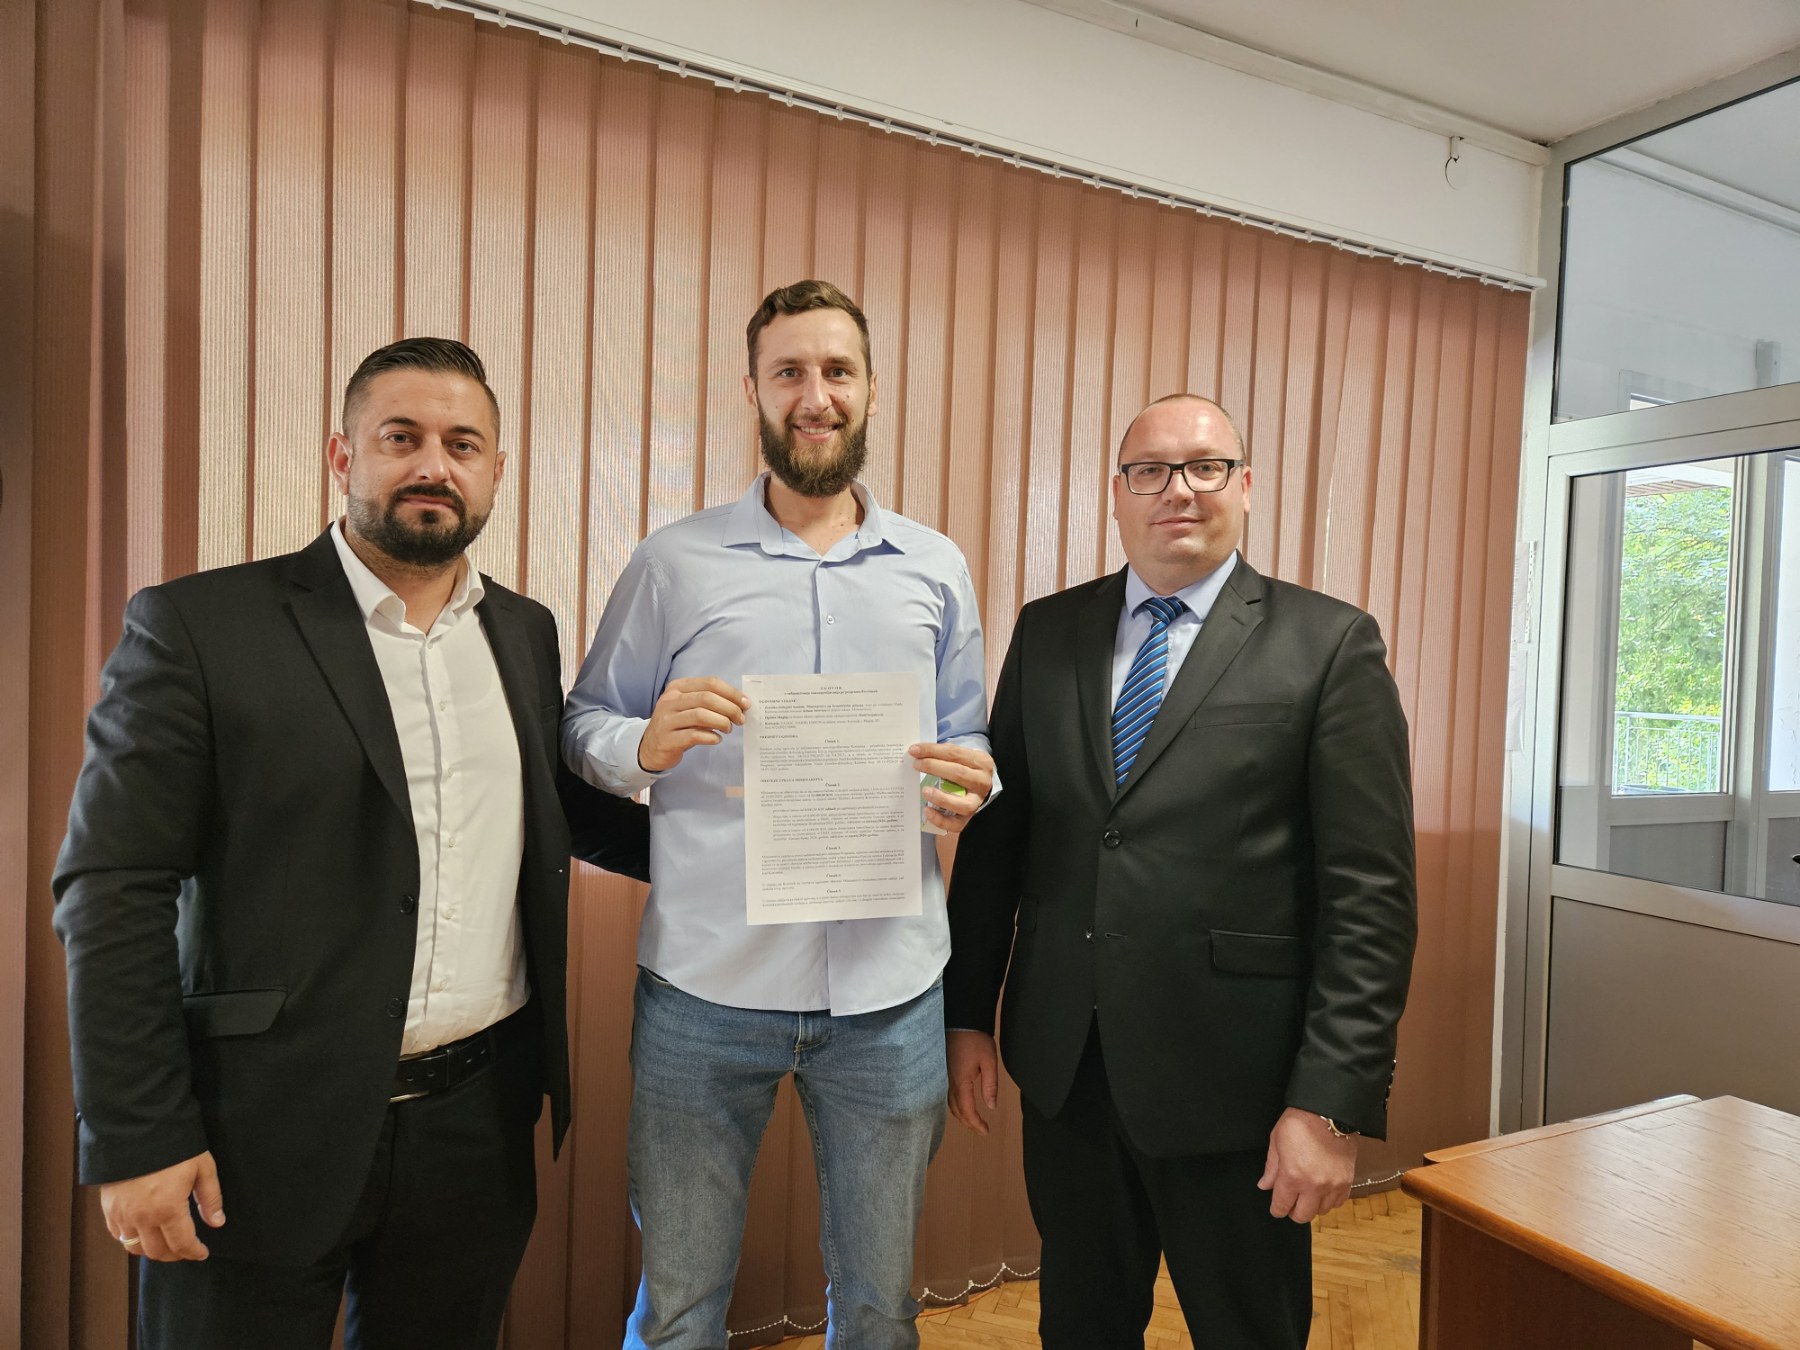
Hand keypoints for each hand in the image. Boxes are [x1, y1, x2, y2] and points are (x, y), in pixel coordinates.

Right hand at [101, 1150, 225, 1261]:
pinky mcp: (108, 1207)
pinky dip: (131, 1240)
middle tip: (186, 1249)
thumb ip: (210, 1198)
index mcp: (168, 1209)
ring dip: (152, 1251)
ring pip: (135, 1247)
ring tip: (166, 1244)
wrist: (136, 1128)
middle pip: (157, 1252)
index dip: (194, 1252)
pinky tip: (143, 1233)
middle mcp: (142, 1217)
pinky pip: (118, 1235)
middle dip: (174, 1255)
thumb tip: (217, 1223)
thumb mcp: (202, 1168)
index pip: (182, 1244)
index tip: (202, 1253)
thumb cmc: (175, 1146)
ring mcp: (122, 1214)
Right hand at [638, 677, 749, 771]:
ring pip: (701, 715)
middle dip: (730, 708)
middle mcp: (670, 701)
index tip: (745, 703)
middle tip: (740, 719)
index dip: (731, 692)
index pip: (710, 683)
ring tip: (728, 729)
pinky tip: (716, 739)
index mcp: (677, 687)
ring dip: (722, 722)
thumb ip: (709, 702)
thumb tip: (740, 704)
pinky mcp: (667, 740)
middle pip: (707, 698)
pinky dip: (711, 737)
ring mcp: (666, 720)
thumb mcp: (688, 707)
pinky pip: (694, 735)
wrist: (650, 747)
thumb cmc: (677, 725)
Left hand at [909, 743, 994, 834]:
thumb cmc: (964, 769)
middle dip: (934, 767)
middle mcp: (982, 782)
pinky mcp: (968, 818)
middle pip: (958, 774)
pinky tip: (927, 811)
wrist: (978, 787)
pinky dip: (940, 819)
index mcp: (981, 762)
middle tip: (916, 765)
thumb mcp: (961, 757)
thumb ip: (943, 755)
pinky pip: (955, 824)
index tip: (914, 750)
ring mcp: (977, 802)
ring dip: (941, 798)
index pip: (955, 753)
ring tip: (925, 791)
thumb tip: (916, 752)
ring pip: (962, 804)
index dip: (933, 751)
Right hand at [947, 1030, 999, 1134]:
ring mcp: (944, 1077)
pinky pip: (947, 1094)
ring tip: (973, 1120)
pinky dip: (955, 1105)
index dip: (976, 1124)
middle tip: (981, 1129)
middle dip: (969, 1123)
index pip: (967, 1111)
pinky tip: (962, 1104)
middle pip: (956, 1111)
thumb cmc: (976, 1039)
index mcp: (961, 1082)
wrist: (961, 1020)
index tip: (986, 1131)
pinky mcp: (943, 1071)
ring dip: (961, 1115)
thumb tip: (991, 1106)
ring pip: (950, 1104)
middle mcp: (949, 1082)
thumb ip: (990, 1085)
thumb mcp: (989, 1062)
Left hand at [1256, 1107, 1355, 1222]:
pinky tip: (1322, 1190)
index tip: (1277, 1208)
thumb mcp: (1276, 1141)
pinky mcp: (1347, 1181)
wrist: (1329, 1112)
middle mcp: (1313, 1186)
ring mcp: (1332, 1185)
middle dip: (1293, 1211)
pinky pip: (1338, 1203)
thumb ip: (1271, 1168)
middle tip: (1291, 1202)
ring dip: (1312, 1205)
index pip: (1282, 1206)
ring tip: (1307, 1193)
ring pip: (1321, 1211)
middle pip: (1302, 1216)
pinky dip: (1329, 1200)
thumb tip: (1264, 1185)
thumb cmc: (1300, 1122)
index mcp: (1292, 1176)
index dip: (1277, 1210)